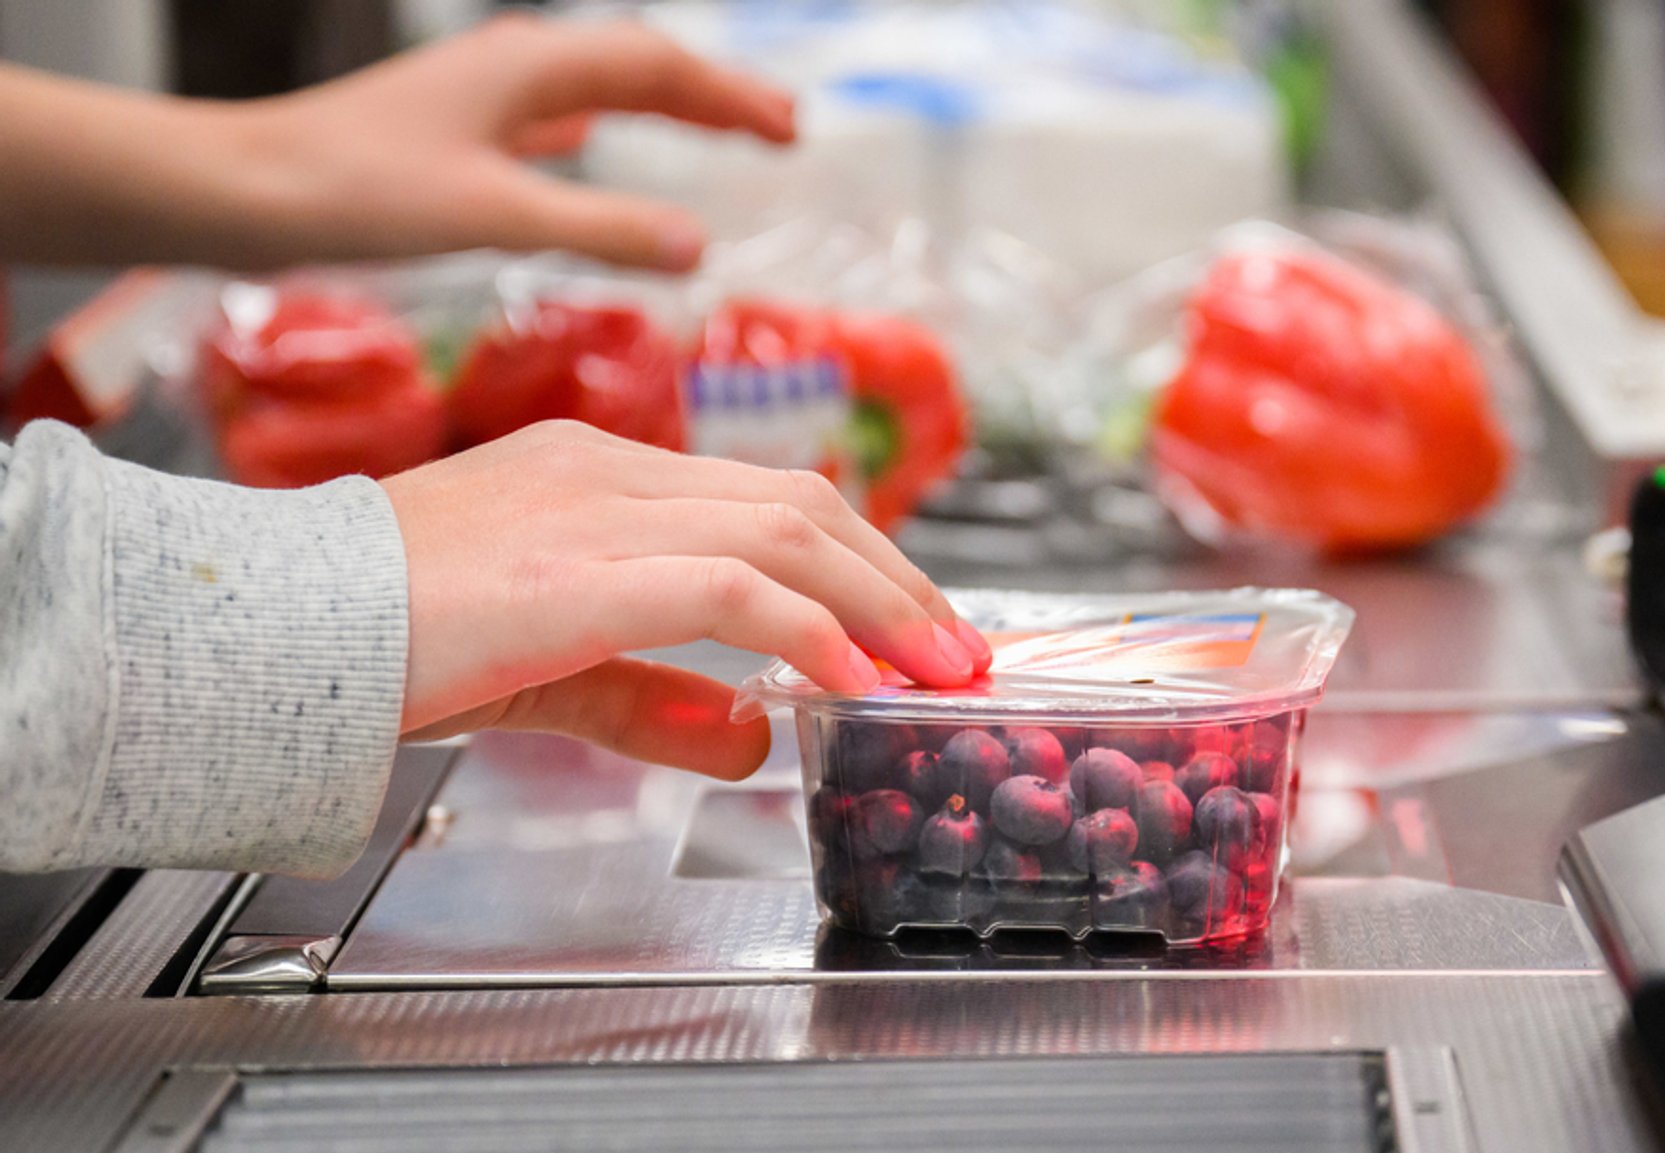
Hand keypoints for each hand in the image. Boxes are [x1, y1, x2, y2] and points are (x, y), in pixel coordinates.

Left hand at [0, 16, 793, 269]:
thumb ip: (600, 231)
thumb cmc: (355, 194)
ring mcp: (479, 98)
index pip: (658, 68)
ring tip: (716, 130)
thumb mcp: (493, 215)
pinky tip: (593, 142)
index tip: (793, 131)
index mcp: (530, 69)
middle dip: (712, 96)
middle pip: (636, 66)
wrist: (240, 193)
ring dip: (661, 106)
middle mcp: (510, 69)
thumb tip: (700, 246)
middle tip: (781, 129)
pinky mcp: (450, 132)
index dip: (731, 100)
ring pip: (594, 88)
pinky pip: (548, 117)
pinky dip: (595, 126)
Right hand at [380, 421, 992, 779]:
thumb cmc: (376, 641)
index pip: (768, 499)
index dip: (860, 562)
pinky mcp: (576, 568)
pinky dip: (807, 629)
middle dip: (896, 582)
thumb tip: (751, 733)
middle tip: (957, 651)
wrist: (260, 630)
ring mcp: (594, 509)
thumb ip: (650, 697)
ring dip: (880, 605)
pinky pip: (730, 585)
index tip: (913, 624)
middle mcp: (608, 473)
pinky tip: (851, 678)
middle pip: (801, 505)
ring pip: (785, 532)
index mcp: (598, 476)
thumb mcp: (546, 673)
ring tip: (936, 670)